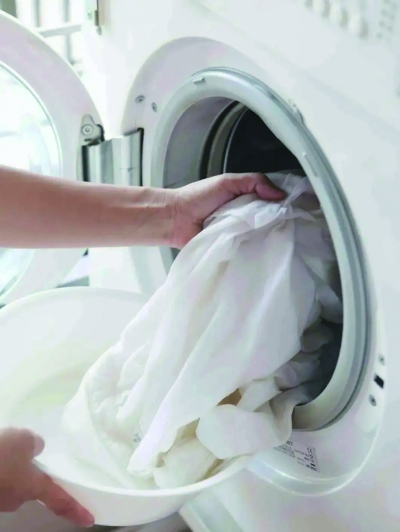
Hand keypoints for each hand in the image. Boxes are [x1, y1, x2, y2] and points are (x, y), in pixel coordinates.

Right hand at [0, 428, 93, 526]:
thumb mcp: (23, 439)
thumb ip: (34, 444)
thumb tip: (35, 448)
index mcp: (33, 487)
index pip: (60, 501)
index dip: (75, 510)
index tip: (90, 519)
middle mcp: (16, 499)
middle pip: (28, 486)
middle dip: (25, 471)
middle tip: (18, 451)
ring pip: (7, 481)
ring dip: (5, 467)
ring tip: (1, 447)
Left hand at [171, 173, 285, 247]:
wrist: (175, 219)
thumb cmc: (198, 197)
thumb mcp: (227, 182)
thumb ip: (254, 182)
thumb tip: (281, 194)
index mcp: (244, 200)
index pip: (269, 202)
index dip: (282, 204)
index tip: (297, 208)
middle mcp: (244, 217)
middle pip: (268, 221)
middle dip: (277, 221)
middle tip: (291, 224)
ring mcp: (238, 234)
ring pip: (260, 236)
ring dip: (266, 235)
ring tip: (282, 238)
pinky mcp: (231, 249)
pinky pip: (246, 249)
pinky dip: (253, 248)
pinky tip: (265, 249)